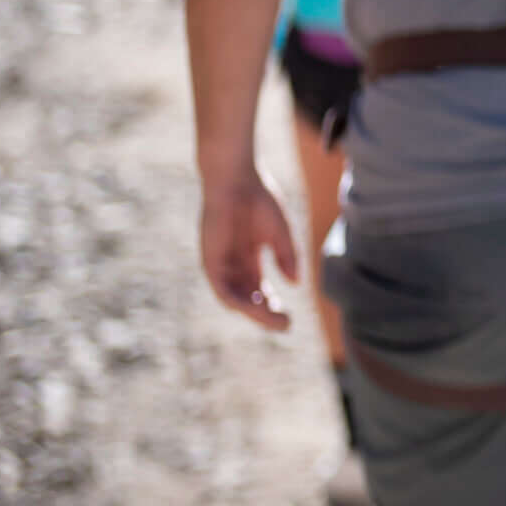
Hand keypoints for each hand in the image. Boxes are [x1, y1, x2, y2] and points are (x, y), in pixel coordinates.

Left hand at [198, 170, 298, 332]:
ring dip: (255, 313)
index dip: (274, 306)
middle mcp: (233, 265)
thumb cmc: (258, 198)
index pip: (259, 290)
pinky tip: (256, 307)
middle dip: (267, 315)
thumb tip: (295, 283)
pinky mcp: (211, 261)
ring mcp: (221, 264)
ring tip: (276, 320)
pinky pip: (222, 289)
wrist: (235, 179)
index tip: (291, 318)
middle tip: (286, 326)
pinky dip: (238, 301)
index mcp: (249, 258)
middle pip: (249, 299)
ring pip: (235, 299)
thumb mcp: (279, 232)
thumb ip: (287, 257)